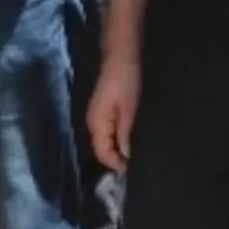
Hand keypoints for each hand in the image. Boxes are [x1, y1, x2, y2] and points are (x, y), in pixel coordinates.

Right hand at [88, 51, 141, 172]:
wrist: (120, 57)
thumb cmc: (126, 81)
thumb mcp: (129, 110)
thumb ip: (125, 135)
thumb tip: (126, 157)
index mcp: (97, 124)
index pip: (102, 154)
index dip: (116, 165)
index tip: (134, 171)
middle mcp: (92, 123)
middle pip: (101, 150)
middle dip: (116, 160)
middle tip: (136, 166)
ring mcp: (96, 117)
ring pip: (104, 142)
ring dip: (116, 151)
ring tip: (135, 157)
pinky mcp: (102, 112)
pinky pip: (106, 134)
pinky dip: (116, 141)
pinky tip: (129, 141)